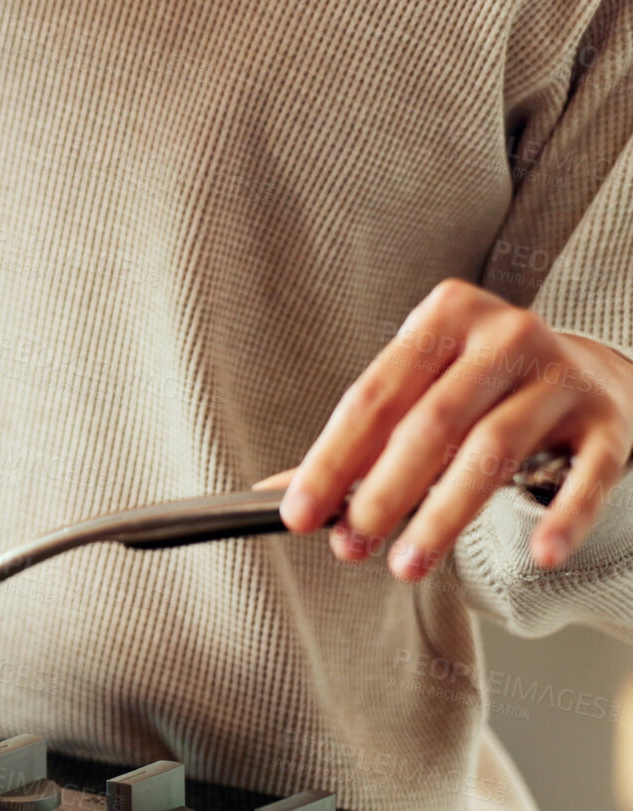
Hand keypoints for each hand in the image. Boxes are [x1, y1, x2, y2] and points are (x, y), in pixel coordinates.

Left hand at [266, 279, 632, 580]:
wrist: (592, 371)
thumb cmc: (481, 386)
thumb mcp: (420, 390)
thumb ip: (361, 439)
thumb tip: (281, 492)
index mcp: (445, 317)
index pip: (374, 396)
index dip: (332, 459)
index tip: (298, 513)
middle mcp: (505, 336)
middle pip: (431, 423)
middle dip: (384, 492)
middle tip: (351, 544)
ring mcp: (561, 375)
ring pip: (495, 450)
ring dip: (445, 515)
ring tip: (407, 563)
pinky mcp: (610, 421)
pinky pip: (588, 475)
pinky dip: (563, 516)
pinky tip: (541, 553)